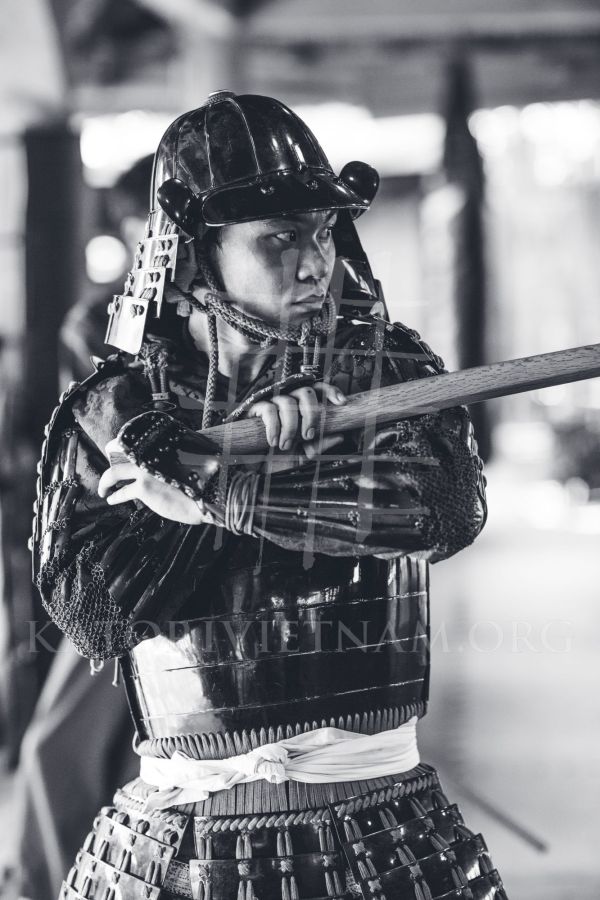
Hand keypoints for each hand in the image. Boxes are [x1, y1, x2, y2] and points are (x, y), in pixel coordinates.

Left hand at [99, 438, 218, 525]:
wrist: (209, 494)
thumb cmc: (203, 480)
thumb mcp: (188, 458)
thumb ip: (171, 457)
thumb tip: (160, 463)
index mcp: (160, 444)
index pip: (135, 438)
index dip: (123, 443)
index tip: (118, 449)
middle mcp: (149, 453)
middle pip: (117, 449)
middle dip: (109, 454)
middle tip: (108, 461)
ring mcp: (144, 470)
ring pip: (113, 473)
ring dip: (105, 482)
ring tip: (104, 490)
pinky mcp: (143, 488)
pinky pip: (121, 493)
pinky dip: (114, 496)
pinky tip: (112, 499)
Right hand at [245, 382, 346, 461]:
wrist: (253, 468)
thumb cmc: (277, 459)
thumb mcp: (303, 455)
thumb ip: (319, 445)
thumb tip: (339, 435)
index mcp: (302, 410)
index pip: (318, 391)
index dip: (330, 392)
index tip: (341, 403)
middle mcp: (289, 402)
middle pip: (306, 392)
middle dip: (311, 414)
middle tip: (308, 435)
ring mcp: (273, 403)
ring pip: (288, 402)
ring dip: (290, 426)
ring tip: (286, 445)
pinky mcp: (256, 408)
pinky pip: (269, 409)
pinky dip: (274, 427)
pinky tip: (273, 441)